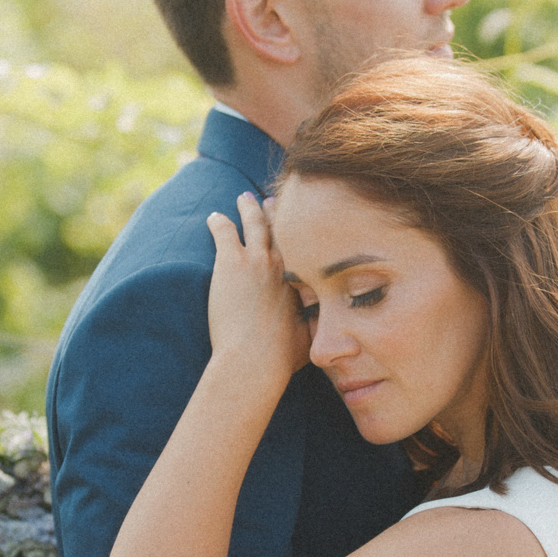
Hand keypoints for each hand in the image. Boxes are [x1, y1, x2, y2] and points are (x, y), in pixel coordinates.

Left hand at [206, 192, 309, 391]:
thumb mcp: (312, 339)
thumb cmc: (283, 355)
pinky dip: (219, 222)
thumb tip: (344, 343)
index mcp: (305, 278)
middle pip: (282, 229)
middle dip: (277, 212)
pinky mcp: (231, 262)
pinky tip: (214, 217)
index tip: (299, 222)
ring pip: (254, 223)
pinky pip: (225, 231)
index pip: (303, 246)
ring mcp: (258, 259)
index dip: (300, 233)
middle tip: (271, 200)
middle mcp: (285, 263)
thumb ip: (320, 330)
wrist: (255, 358)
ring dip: (249, 209)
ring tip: (244, 198)